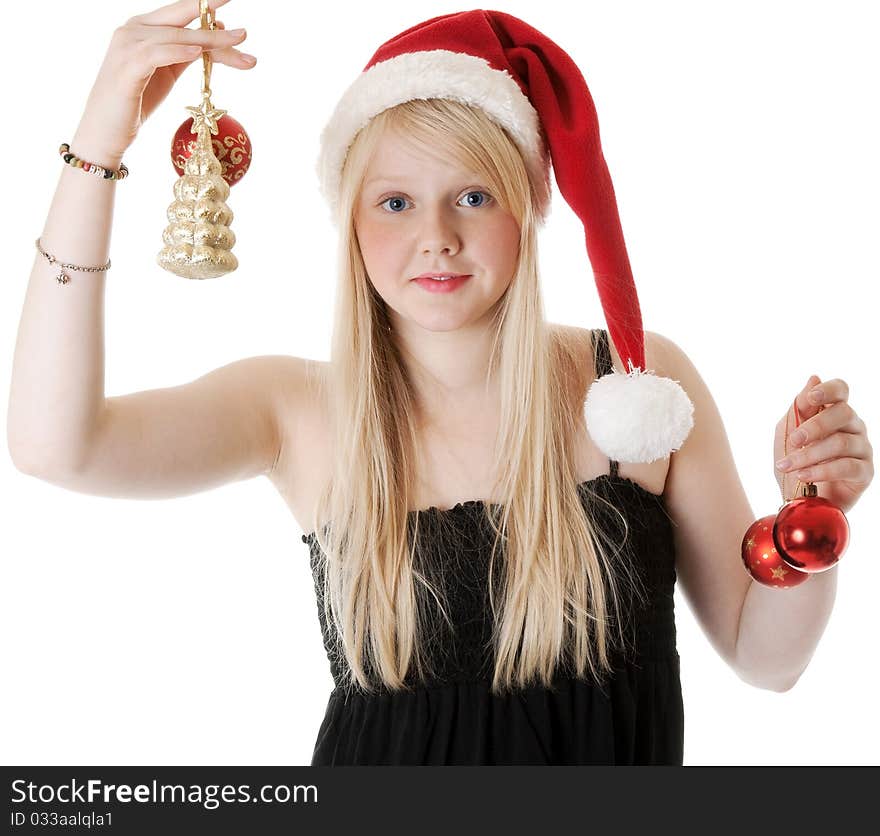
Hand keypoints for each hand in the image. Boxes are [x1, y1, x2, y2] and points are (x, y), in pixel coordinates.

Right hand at [71, 0, 254, 166]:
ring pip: (175, 37)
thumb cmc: (136, 102)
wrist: (104, 130)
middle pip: (180, 20)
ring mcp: (128, 46)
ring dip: (209, 40)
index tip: (231, 6)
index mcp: (143, 28)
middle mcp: (133, 30)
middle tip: (245, 33)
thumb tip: (210, 38)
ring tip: (237, 43)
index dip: (205, 8)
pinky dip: (178, 51)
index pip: (180, 14)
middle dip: (213, 22)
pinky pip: (156, 54)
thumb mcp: (166, 73)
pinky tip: (198, 52)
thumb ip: (185, 53)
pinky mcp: (127, 68)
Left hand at [774, 375, 873, 514]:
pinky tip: (804, 476)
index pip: (841, 390)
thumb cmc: (795, 460)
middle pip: (843, 413)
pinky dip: (822, 471)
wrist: (799, 498)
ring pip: (841, 442)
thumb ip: (799, 408)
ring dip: (810, 455)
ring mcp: (862, 448)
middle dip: (814, 427)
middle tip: (793, 441)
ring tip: (788, 466)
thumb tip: (813, 378)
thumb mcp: (787, 432)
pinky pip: (847, 466)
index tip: (810, 398)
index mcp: (834, 412)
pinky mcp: (865, 472)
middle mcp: (853, 426)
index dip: (829, 390)